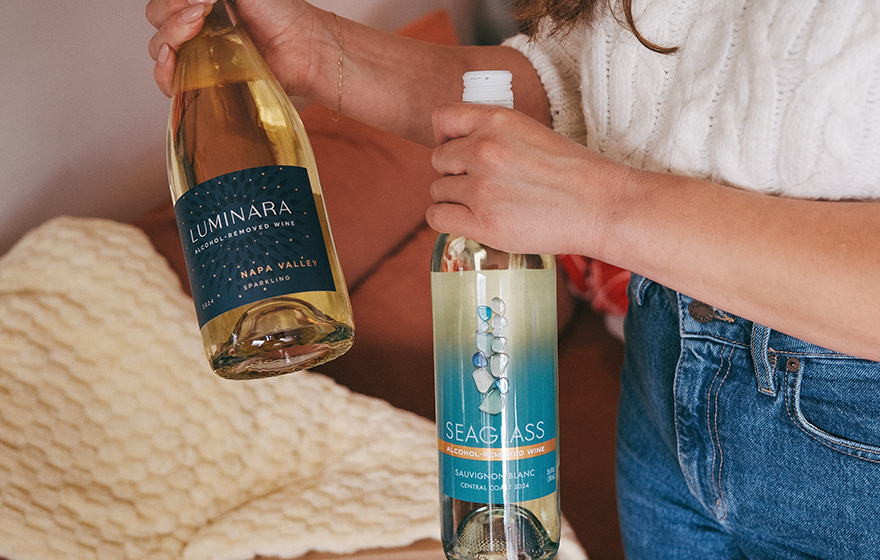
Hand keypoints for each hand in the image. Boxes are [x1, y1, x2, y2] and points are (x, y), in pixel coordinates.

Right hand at [146, 0, 317, 96]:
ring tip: (194, 34)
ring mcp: (201, 59)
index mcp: (201, 8)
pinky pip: (173, 86)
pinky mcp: (209, 86)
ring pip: (160, 53)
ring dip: (168, 42)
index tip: (196, 2)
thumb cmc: (282, 14)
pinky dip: (165, 75)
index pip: (162, 6)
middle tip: (201, 17)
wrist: (305, 47)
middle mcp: (197, 33)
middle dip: (170, 20)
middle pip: (157, 27)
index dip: (170, 4)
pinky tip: (172, 61)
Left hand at [429, 102, 628, 256]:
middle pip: (438, 159)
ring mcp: (481, 189)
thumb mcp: (531, 132)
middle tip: (480, 183)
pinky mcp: (482, 223)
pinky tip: (468, 220)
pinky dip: (448, 220)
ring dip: (454, 198)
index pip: (442, 118)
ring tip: (484, 204)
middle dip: (454, 171)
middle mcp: (484, 150)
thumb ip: (494, 133)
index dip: (445, 135)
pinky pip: (437, 218)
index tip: (457, 148)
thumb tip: (460, 147)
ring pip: (437, 190)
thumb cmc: (572, 172)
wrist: (601, 205)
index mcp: (497, 120)